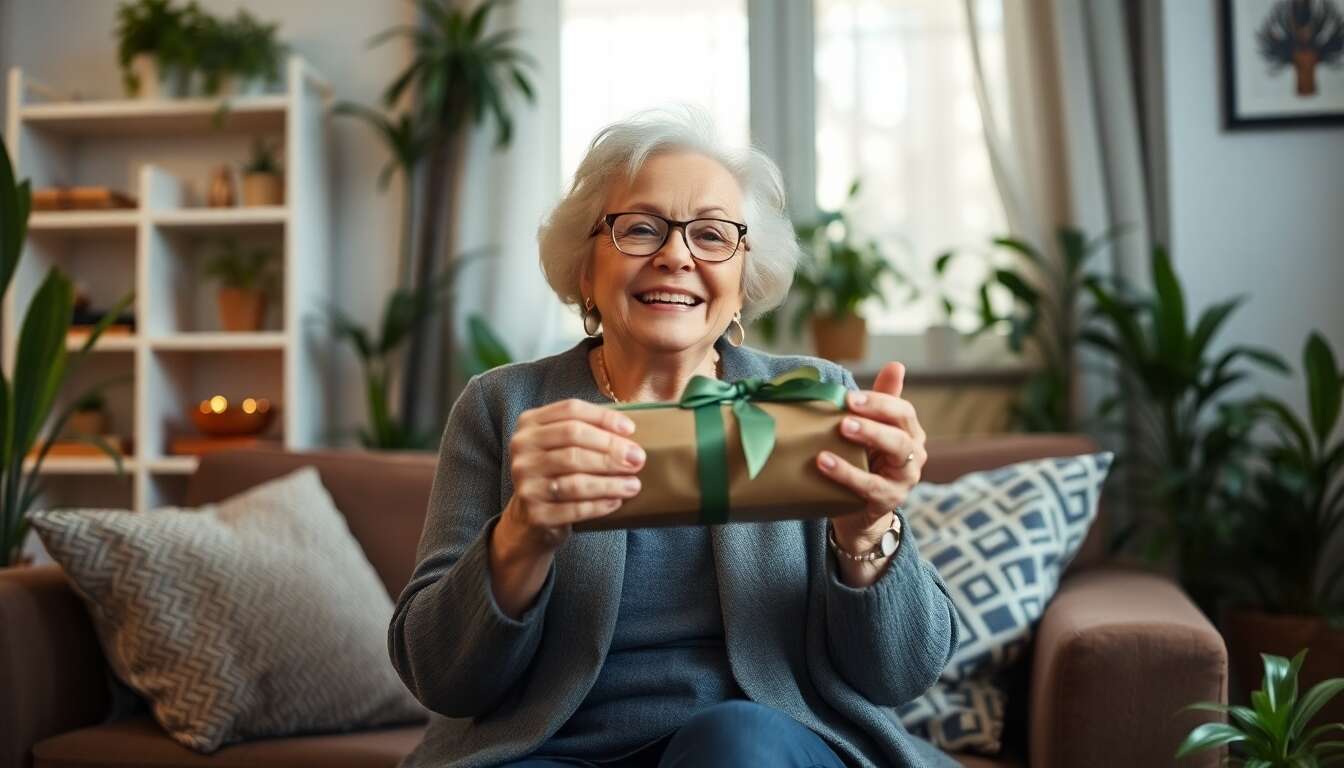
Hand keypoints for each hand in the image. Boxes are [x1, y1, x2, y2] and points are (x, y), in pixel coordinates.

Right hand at [500, 398, 645, 552]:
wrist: (530, 517)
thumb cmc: (556, 473)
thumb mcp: (561, 445)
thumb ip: (588, 431)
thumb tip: (628, 432)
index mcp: (530, 423)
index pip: (570, 410)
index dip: (603, 418)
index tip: (630, 429)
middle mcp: (522, 448)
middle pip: (573, 440)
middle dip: (611, 449)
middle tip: (637, 459)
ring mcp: (525, 481)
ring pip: (575, 478)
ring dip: (610, 482)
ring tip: (633, 484)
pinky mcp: (534, 513)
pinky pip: (574, 508)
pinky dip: (599, 505)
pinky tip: (616, 502)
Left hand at [817, 362, 926, 553]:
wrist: (859, 513)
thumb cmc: (865, 465)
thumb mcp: (871, 431)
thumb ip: (881, 400)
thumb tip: (896, 364)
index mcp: (910, 433)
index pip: (902, 411)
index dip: (879, 401)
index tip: (850, 396)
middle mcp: (914, 454)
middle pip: (902, 429)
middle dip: (876, 414)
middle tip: (847, 406)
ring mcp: (904, 479)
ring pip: (897, 453)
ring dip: (869, 436)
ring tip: (841, 427)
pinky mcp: (888, 500)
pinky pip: (870, 485)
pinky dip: (847, 473)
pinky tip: (824, 461)